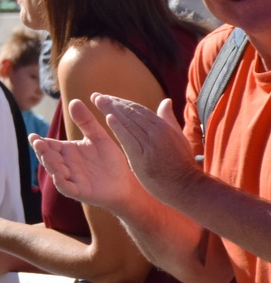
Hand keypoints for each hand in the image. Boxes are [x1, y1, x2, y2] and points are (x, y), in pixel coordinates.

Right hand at [31, 97, 140, 211]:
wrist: (125, 182)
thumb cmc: (110, 161)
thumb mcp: (98, 137)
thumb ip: (86, 121)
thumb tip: (74, 100)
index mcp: (66, 151)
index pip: (49, 145)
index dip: (40, 142)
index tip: (33, 136)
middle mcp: (65, 165)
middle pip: (48, 157)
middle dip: (41, 151)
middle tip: (37, 142)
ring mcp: (70, 178)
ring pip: (55, 171)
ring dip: (50, 164)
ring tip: (46, 155)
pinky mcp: (79, 191)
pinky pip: (66, 187)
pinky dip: (61, 181)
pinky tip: (58, 175)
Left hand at [89, 94, 203, 205]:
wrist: (186, 187)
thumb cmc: (182, 164)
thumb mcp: (178, 138)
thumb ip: (168, 119)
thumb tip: (165, 101)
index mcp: (164, 126)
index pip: (139, 109)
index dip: (122, 102)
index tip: (107, 97)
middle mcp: (157, 132)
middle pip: (131, 112)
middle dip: (112, 103)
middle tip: (96, 96)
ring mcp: (150, 144)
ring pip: (129, 122)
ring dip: (111, 110)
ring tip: (97, 101)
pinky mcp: (143, 157)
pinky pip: (129, 139)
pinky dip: (119, 127)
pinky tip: (108, 118)